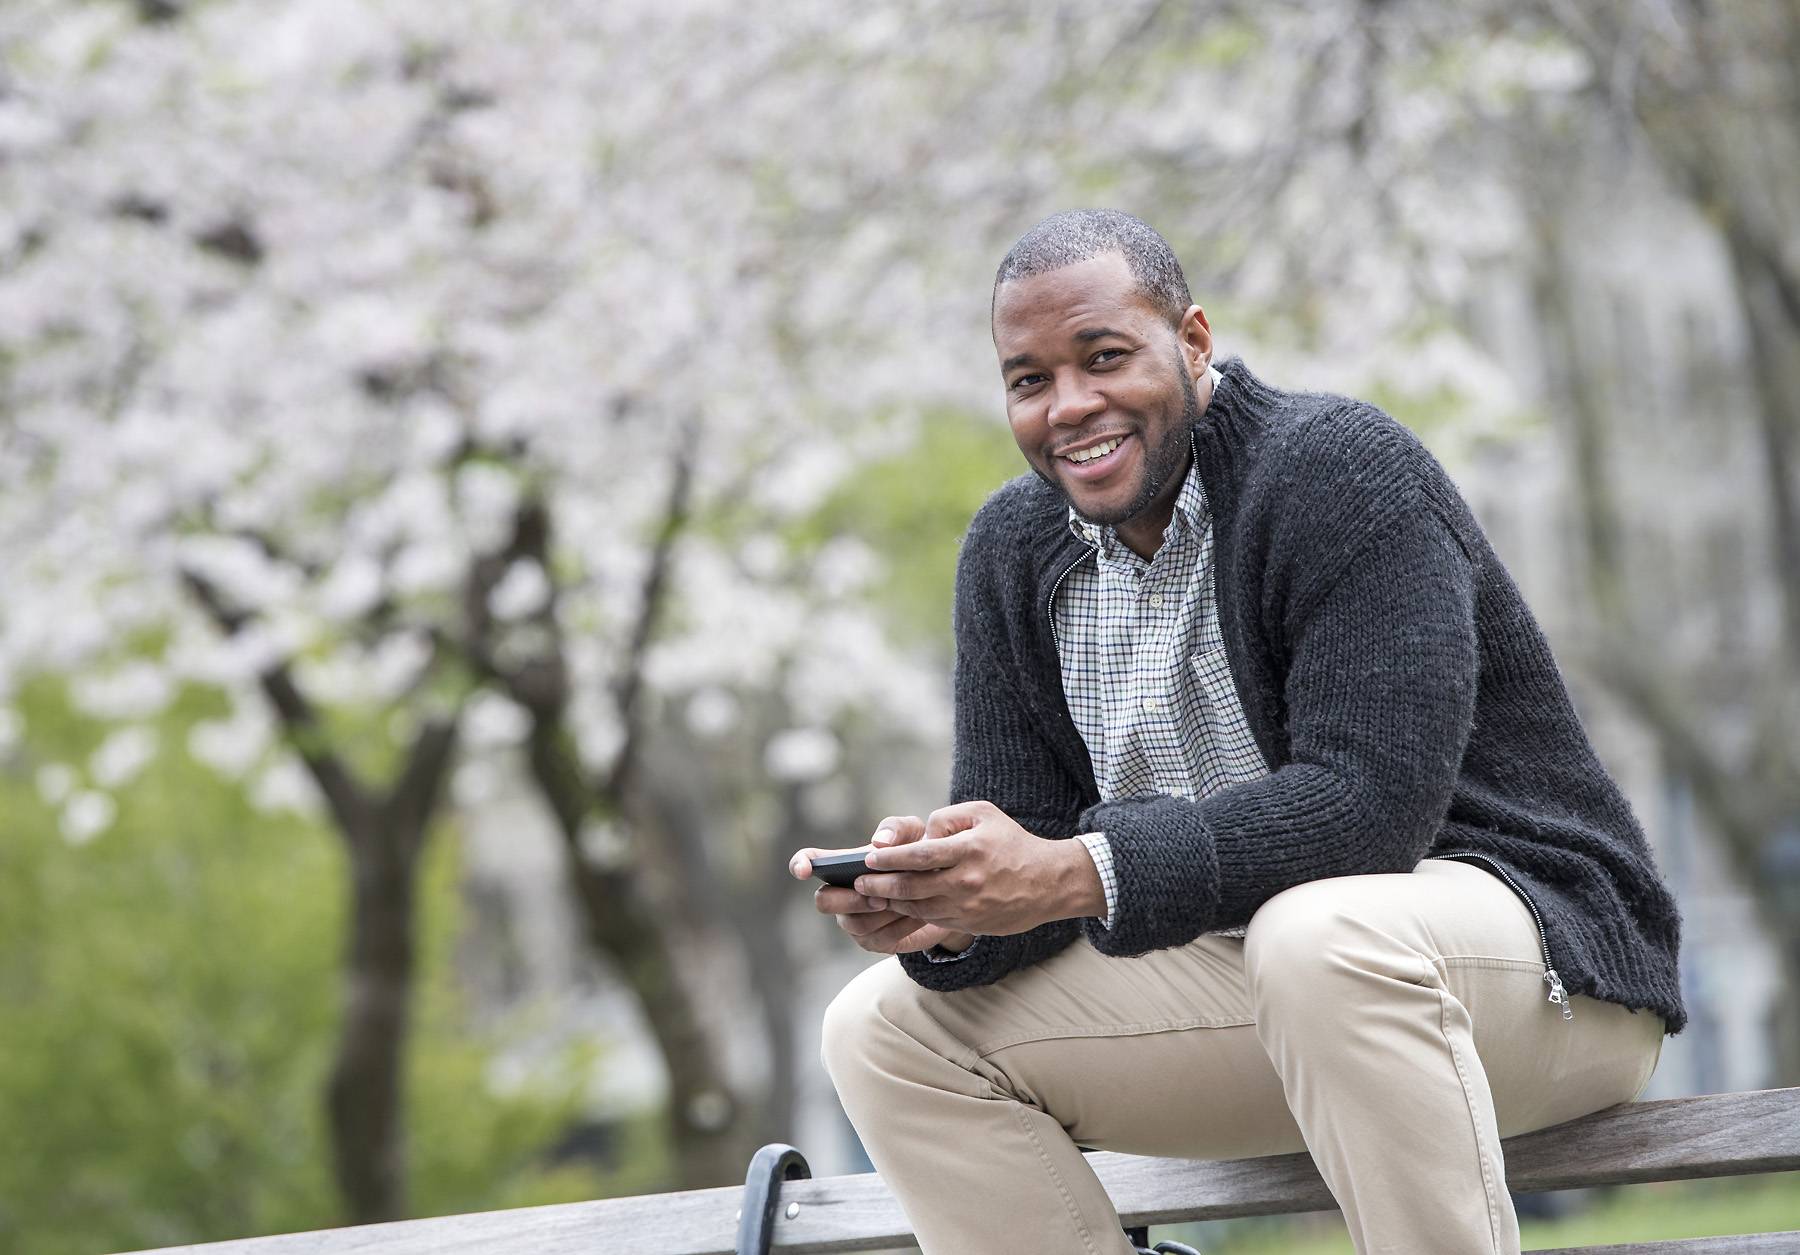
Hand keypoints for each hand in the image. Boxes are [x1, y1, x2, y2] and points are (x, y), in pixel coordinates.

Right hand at [790, 816, 974, 955]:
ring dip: (881, 914)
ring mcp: (855, 920)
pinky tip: (919, 915)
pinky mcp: (875, 941)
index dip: (800, 864)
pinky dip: (900, 926)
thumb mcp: (914, 834)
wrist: (946, 889)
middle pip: (824, 901)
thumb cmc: (920, 855)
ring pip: (854, 924)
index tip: (803, 870)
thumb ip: (896, 829)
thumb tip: (879, 842)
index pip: (811, 862)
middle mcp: (842, 894)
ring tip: (908, 902)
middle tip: (879, 896)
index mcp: (843, 865)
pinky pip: (879, 939)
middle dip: (848, 900)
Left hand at [851, 801, 1094, 936]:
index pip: (920, 856)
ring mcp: (969, 905)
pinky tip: (898, 903)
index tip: (869, 857)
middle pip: (913, 886)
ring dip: (891, 901)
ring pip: (919, 907)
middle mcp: (967, 880)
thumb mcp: (984, 814)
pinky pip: (933, 919)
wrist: (1049, 882)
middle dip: (880, 885)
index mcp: (969, 850)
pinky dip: (911, 912)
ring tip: (872, 893)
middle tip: (858, 882)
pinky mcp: (971, 922)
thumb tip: (922, 835)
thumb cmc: (1011, 841)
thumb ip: (948, 817)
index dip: (890, 858)